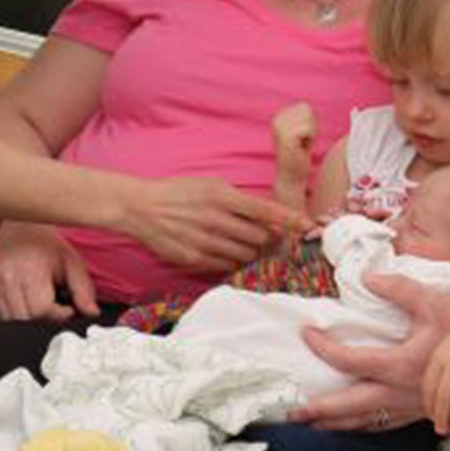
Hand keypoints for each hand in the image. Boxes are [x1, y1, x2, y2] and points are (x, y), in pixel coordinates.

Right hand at [0, 220, 98, 322]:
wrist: (18, 229)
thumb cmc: (46, 247)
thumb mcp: (72, 263)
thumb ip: (84, 290)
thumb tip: (92, 313)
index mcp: (30, 270)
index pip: (41, 310)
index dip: (58, 315)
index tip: (67, 309)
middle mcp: (8, 277)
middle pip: (25, 319)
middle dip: (44, 321)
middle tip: (55, 308)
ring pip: (10, 321)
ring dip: (28, 321)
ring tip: (41, 306)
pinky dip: (14, 317)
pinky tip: (26, 305)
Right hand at [125, 177, 308, 273]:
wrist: (141, 208)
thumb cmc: (177, 193)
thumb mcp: (208, 185)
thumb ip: (235, 198)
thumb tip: (262, 212)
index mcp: (222, 196)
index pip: (265, 210)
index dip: (290, 219)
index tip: (308, 226)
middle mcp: (217, 219)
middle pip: (260, 238)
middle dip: (266, 239)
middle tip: (262, 237)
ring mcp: (206, 240)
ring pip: (246, 255)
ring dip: (250, 252)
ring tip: (239, 244)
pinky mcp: (196, 258)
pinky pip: (226, 265)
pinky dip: (230, 261)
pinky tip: (222, 251)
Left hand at [293, 271, 449, 432]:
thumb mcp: (431, 301)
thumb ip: (398, 288)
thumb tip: (367, 278)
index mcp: (400, 365)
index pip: (349, 361)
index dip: (323, 348)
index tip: (306, 334)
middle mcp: (400, 392)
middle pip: (350, 407)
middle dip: (320, 411)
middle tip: (292, 412)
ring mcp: (409, 407)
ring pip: (366, 422)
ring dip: (337, 423)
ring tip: (312, 424)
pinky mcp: (418, 414)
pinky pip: (383, 425)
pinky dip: (361, 427)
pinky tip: (350, 425)